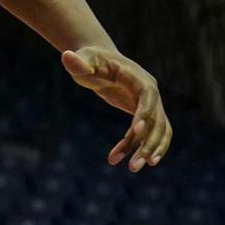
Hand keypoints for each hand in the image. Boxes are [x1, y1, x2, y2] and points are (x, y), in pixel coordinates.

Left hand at [61, 46, 170, 169]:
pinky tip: (132, 161)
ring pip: (158, 131)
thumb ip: (78, 62)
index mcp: (137, 77)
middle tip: (134, 165)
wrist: (100, 62)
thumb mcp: (83, 60)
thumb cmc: (90, 60)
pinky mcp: (147, 115)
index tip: (135, 131)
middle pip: (157, 119)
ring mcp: (152, 104)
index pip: (147, 95)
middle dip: (147, 142)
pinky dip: (146, 147)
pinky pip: (153, 134)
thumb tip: (66, 56)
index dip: (144, 112)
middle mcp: (150, 91)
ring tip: (133, 168)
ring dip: (148, 150)